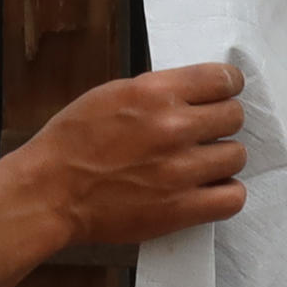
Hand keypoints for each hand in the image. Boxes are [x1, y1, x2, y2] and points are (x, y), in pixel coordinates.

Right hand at [18, 62, 249, 249]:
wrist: (49, 192)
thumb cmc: (72, 143)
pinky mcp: (181, 208)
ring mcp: (180, 170)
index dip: (227, 87)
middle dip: (220, 123)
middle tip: (202, 134)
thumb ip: (157, 91)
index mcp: (154, 93)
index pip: (223, 78)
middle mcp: (173, 127)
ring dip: (221, 159)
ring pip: (236, 156)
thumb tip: (196, 92)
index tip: (220, 96)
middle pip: (235, 117)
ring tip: (199, 164)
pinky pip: (233, 197)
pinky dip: (225, 193)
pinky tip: (207, 190)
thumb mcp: (111, 95)